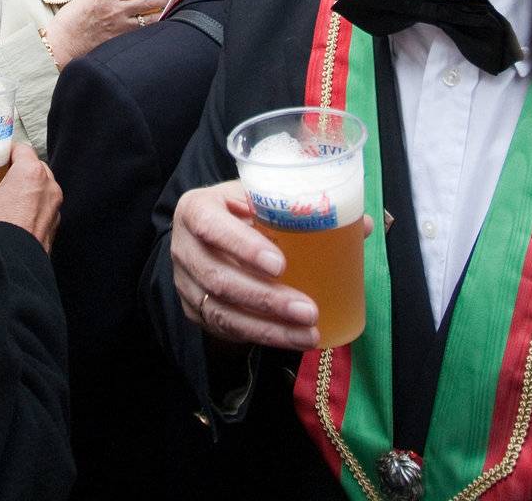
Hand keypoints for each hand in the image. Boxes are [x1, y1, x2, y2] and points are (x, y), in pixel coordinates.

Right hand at [0, 143, 62, 250]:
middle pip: (34, 167)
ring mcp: (54, 209)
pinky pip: (43, 209)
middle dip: (19, 170)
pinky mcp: (54, 228)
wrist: (7, 269)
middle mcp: (49, 188)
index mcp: (31, 173)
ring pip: (41, 189)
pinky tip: (15, 218)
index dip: (7, 150)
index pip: (22, 148)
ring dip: (27, 190)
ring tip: (6, 200)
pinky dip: (32, 209)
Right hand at [44, 0, 169, 67]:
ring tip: (164, 9)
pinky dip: (152, 28)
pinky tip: (155, 25)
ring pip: (151, 19)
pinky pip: (142, 32)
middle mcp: (114, 9)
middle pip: (148, 0)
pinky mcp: (120, 41)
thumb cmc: (70, 20)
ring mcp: (119, 27)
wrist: (61, 45)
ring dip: (161, 12)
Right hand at [171, 183, 320, 351]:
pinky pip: (226, 329)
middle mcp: (183, 248)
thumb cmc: (239, 209)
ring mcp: (185, 283)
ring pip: (222, 313)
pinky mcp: (194, 311)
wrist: (209, 232)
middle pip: (219, 279)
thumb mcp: (252, 195)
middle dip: (266, 298)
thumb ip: (282, 204)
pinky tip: (291, 337)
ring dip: (268, 328)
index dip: (243, 247)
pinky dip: (261, 335)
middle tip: (308, 310)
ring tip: (308, 333)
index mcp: (195, 209)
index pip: (211, 227)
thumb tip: (347, 221)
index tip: (280, 265)